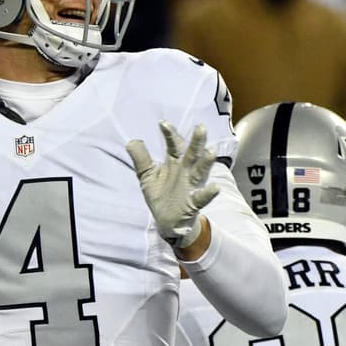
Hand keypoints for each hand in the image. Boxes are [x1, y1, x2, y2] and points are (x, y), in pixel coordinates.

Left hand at [126, 121, 219, 249]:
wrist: (168, 221)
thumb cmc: (160, 194)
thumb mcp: (147, 176)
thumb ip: (141, 159)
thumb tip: (131, 142)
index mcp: (174, 162)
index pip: (173, 145)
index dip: (169, 134)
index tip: (163, 124)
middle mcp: (185, 171)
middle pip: (191, 153)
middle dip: (196, 141)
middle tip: (201, 128)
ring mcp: (191, 186)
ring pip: (200, 171)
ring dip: (206, 162)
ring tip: (211, 151)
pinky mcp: (193, 203)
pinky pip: (201, 197)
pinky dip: (208, 193)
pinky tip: (215, 188)